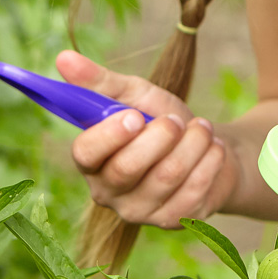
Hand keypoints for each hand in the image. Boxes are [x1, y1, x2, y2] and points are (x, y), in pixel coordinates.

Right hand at [56, 50, 236, 228]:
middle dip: (158, 137)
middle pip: (125, 169)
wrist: (209, 147)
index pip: (85, 154)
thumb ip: (100, 82)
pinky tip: (214, 148)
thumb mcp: (135, 96)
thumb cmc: (164, 121)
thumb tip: (63, 58)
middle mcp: (109, 192)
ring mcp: (141, 211)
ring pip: (166, 176)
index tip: (134, 115)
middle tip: (176, 119)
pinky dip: (209, 161)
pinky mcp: (173, 221)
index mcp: (91, 160)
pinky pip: (193, 190)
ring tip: (203, 127)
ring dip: (192, 143)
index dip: (109, 135)